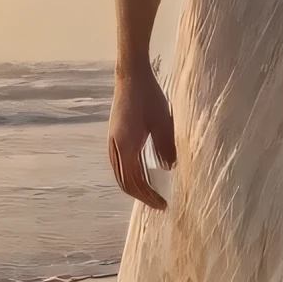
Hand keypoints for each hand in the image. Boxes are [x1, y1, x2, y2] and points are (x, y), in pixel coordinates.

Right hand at [109, 62, 176, 208]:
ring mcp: (112, 142)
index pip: (135, 181)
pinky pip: (119, 164)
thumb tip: (170, 169)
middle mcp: (115, 147)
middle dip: (141, 196)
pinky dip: (129, 175)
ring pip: (120, 174)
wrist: (131, 76)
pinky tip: (142, 174)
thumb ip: (166, 147)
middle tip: (158, 204)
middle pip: (125, 182)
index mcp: (126, 146)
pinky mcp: (114, 137)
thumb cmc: (149, 96)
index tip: (163, 205)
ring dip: (134, 187)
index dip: (148, 196)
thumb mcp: (163, 122)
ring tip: (150, 193)